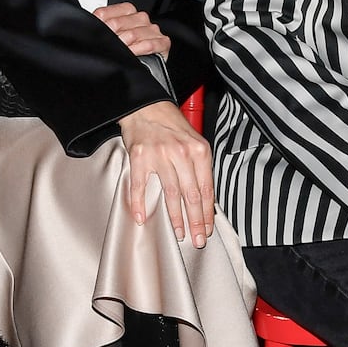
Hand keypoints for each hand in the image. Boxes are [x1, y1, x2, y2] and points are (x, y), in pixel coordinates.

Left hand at [94, 3, 170, 58]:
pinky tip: (133, 55)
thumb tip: (88, 27)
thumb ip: (100, 27)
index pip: (105, 12)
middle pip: (117, 23)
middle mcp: (140, 18)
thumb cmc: (128, 52)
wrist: (146, 71)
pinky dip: (138, 50)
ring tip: (120, 53)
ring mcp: (152, 29)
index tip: (96, 36)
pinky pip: (148, 44)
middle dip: (110, 38)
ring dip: (123, 46)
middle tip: (107, 48)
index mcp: (127, 11)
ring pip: (132, 34)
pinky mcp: (163, 42)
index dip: (98, 26)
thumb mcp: (110, 37)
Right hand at [119, 101, 213, 247]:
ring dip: (175, 217)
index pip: (206, 188)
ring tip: (178, 233)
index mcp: (199, 151)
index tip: (207, 229)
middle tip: (198, 239)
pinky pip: (140, 185)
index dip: (207, 212)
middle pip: (191, 194)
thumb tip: (205, 199)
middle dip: (195, 221)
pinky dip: (140, 203)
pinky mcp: (139, 157)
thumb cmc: (171, 126)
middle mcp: (181, 153)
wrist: (146, 106)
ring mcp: (159, 155)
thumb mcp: (194, 141)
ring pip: (170, 193)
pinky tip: (142, 218)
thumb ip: (200, 167)